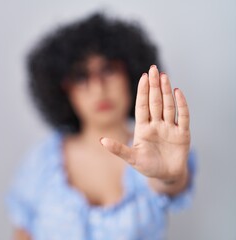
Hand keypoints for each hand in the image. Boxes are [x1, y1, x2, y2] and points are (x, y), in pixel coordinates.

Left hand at [100, 65, 189, 182]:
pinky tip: (177, 92)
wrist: (166, 176)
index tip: (142, 77)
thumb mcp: (132, 158)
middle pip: (155, 102)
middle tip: (153, 69)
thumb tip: (101, 140)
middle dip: (154, 86)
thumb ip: (118, 149)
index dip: (143, 92)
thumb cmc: (147, 166)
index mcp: (143, 128)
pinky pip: (183, 117)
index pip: (142, 106)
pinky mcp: (182, 134)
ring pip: (168, 106)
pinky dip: (181, 105)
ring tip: (164, 76)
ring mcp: (170, 128)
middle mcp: (156, 124)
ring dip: (166, 91)